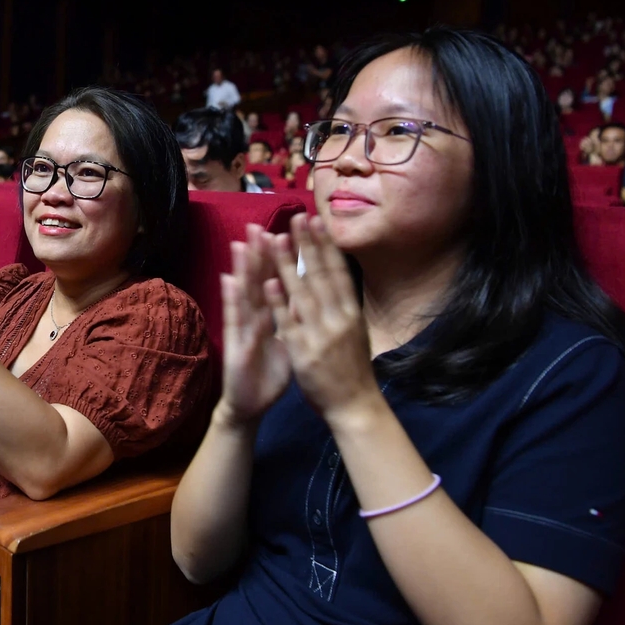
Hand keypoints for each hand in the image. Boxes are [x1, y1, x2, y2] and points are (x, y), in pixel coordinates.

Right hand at [215, 225, 293, 423]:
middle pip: (257, 281)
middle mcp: (253, 318)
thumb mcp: (288, 343)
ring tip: (242, 242)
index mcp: (269, 316)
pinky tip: (230, 280)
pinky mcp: (234, 345)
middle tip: (257, 224)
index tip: (287, 230)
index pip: (276, 281)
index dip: (281, 258)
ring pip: (243, 294)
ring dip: (242, 268)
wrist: (249, 407)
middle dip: (258, 253)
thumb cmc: (268, 376)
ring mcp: (241, 330)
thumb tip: (306, 297)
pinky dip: (233, 300)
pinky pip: (235, 321)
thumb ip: (292, 319)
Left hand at [262, 214, 380, 423]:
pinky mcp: (304, 351)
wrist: (355, 406)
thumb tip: (338, 280)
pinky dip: (280, 301)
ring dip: (289, 264)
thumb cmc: (353, 370)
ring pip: (302, 293)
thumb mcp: (355, 333)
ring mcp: (321, 334)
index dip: (326, 245)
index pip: (338, 272)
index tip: (317, 221)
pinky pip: (289, 322)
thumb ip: (343, 307)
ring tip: (276, 239)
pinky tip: (270, 281)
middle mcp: (338, 318)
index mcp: (351, 312)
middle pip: (321, 275)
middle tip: (296, 217)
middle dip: (307, 245)